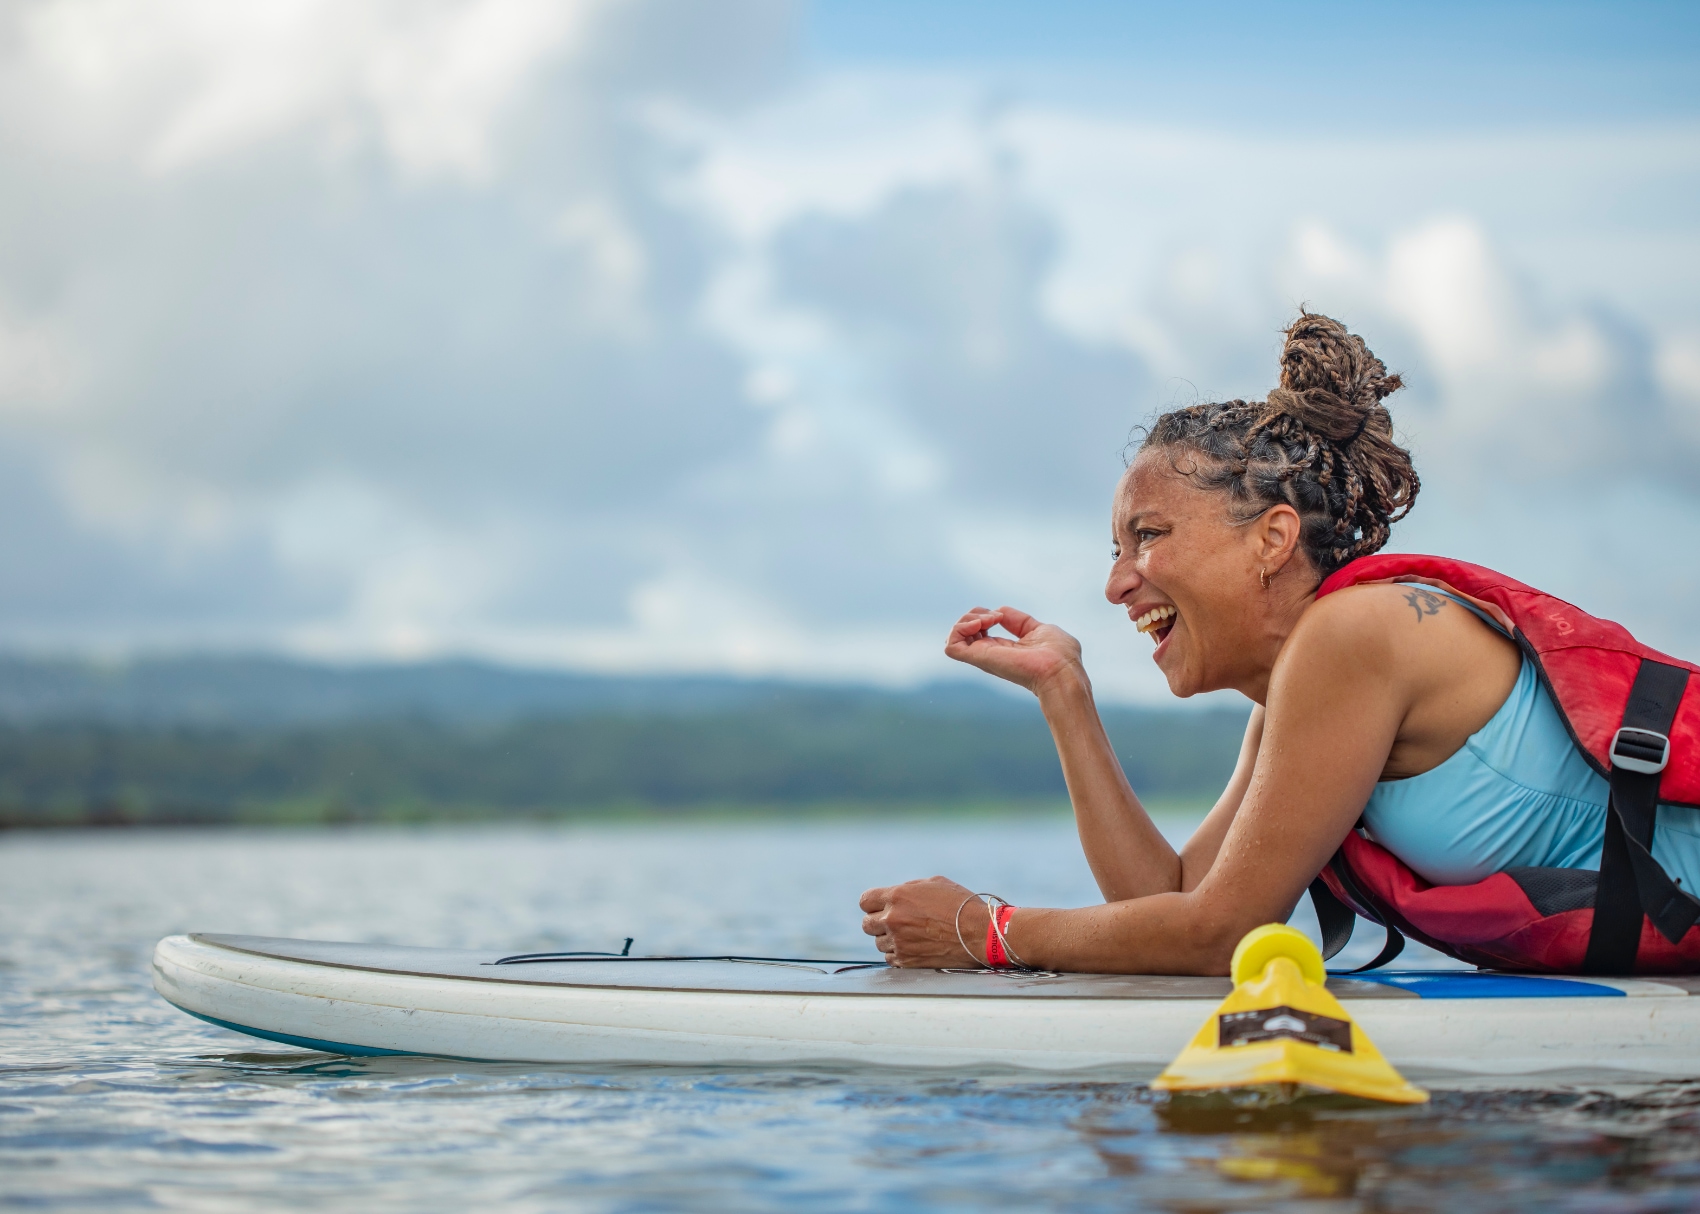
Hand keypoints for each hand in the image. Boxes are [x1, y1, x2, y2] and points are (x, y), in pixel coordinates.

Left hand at [859, 876, 986, 967]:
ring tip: (910, 936)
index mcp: (898, 896)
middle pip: (867, 924)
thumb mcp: (934, 884)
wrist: (980, 933)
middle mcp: (893, 919)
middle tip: (894, 923)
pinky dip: (898, 954)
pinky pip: (889, 959)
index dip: (872, 904)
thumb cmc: (961, 905)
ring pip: (878, 943)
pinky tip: (913, 948)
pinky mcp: (907, 961)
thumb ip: (908, 889)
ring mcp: (899, 942)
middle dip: (878, 923)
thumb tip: (895, 896)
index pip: (865, 901)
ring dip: (889, 939)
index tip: (879, 907)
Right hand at [944, 605, 1084, 695]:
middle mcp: (991, 654)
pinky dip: (960, 629)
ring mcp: (984, 657)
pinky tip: (980, 625)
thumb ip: (1020, 622)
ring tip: (987, 620)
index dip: (985, 614)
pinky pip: (951, 645)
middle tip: (994, 617)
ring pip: (955, 636)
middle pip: (964, 630)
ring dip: (966, 620)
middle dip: (974, 614)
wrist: (1060, 670)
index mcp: (1004, 648)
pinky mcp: (979, 659)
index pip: (980, 630)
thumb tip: (1001, 612)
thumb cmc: (1059, 655)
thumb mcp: (1038, 629)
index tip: (1001, 614)